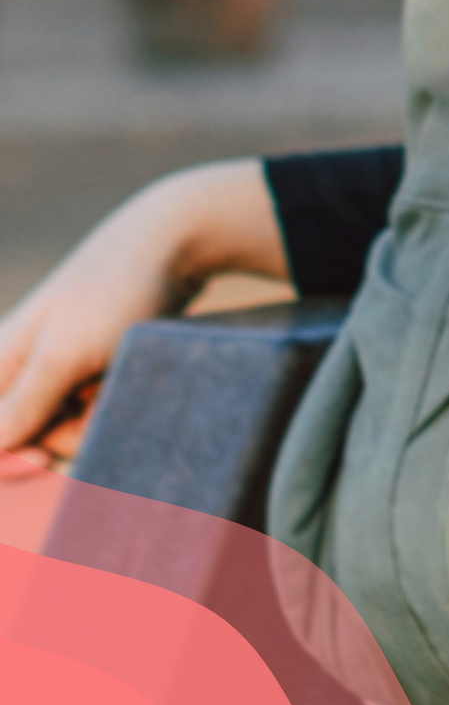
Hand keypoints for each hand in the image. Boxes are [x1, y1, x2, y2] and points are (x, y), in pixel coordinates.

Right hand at [0, 160, 288, 474]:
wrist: (175, 243)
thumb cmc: (114, 293)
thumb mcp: (66, 353)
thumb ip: (24, 404)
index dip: (14, 459)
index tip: (46, 461)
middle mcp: (25, 372)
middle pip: (37, 441)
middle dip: (71, 436)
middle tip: (99, 396)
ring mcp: (63, 372)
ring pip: (75, 431)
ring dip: (103, 417)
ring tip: (122, 376)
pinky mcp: (96, 371)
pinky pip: (103, 410)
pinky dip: (120, 403)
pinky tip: (134, 375)